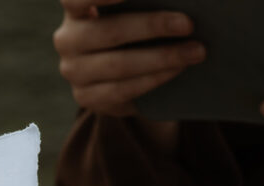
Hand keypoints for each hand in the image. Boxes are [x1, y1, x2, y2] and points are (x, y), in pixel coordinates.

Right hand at [53, 0, 204, 115]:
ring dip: (162, 58)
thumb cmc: (132, 24)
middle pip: (108, 32)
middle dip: (152, 26)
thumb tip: (183, 0)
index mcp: (75, 8)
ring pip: (118, 65)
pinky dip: (154, 79)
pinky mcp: (85, 97)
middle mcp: (67, 39)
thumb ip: (146, 1)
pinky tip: (177, 70)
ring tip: (196, 51)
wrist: (121, 69)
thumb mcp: (133, 7)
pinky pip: (121, 90)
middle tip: (188, 24)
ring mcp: (73, 71)